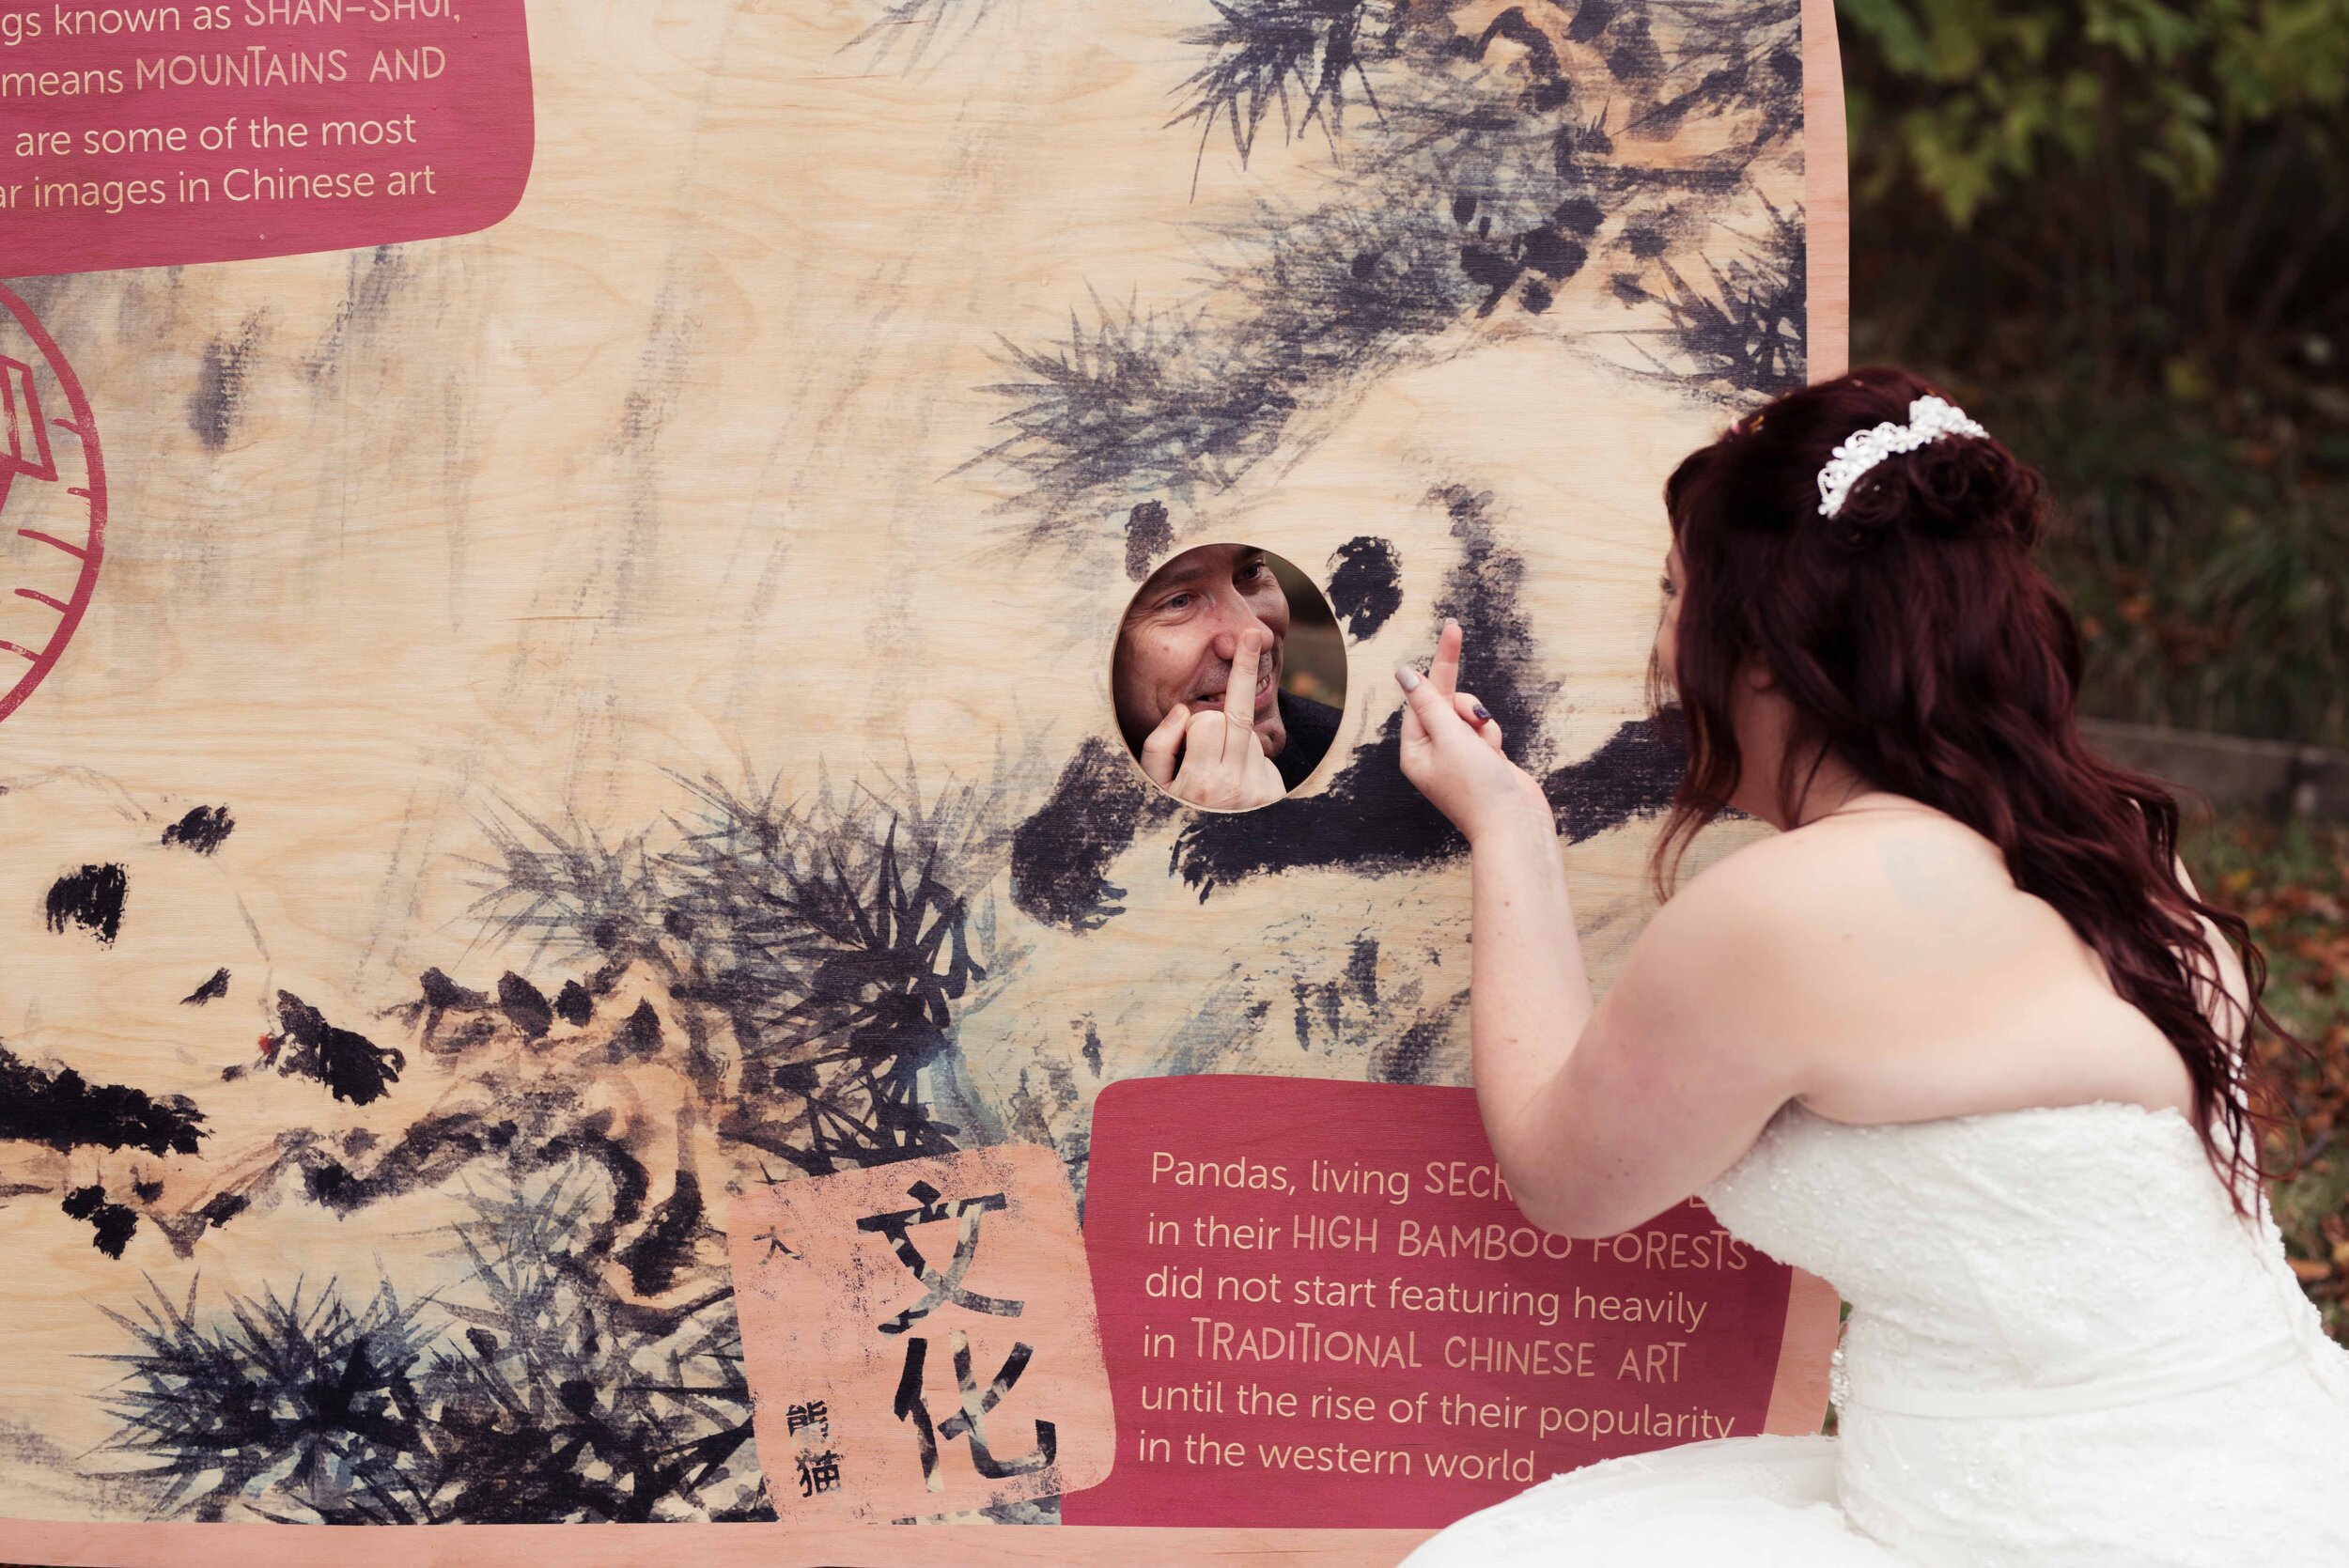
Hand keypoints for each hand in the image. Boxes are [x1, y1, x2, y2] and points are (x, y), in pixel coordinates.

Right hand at [1138, 625, 1288, 809]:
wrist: (1207, 856)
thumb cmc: (1176, 816)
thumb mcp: (1153, 786)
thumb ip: (1158, 746)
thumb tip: (1182, 711)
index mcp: (1200, 781)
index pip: (1210, 721)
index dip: (1197, 722)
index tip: (1190, 730)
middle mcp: (1233, 786)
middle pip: (1241, 719)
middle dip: (1240, 688)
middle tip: (1245, 659)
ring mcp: (1259, 791)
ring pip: (1252, 738)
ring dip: (1236, 743)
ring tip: (1219, 772)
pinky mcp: (1275, 796)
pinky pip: (1266, 760)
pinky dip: (1251, 764)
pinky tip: (1236, 784)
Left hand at [1395, 618, 1544, 841]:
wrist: (1515, 826)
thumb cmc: (1478, 787)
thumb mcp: (1450, 738)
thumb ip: (1430, 702)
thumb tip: (1405, 673)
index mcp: (1415, 751)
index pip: (1422, 697)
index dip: (1438, 666)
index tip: (1451, 630)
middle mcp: (1433, 753)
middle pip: (1444, 702)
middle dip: (1460, 695)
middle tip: (1454, 628)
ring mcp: (1458, 757)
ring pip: (1470, 715)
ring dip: (1481, 722)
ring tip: (1488, 745)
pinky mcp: (1483, 760)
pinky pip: (1485, 732)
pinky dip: (1493, 737)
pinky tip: (1498, 756)